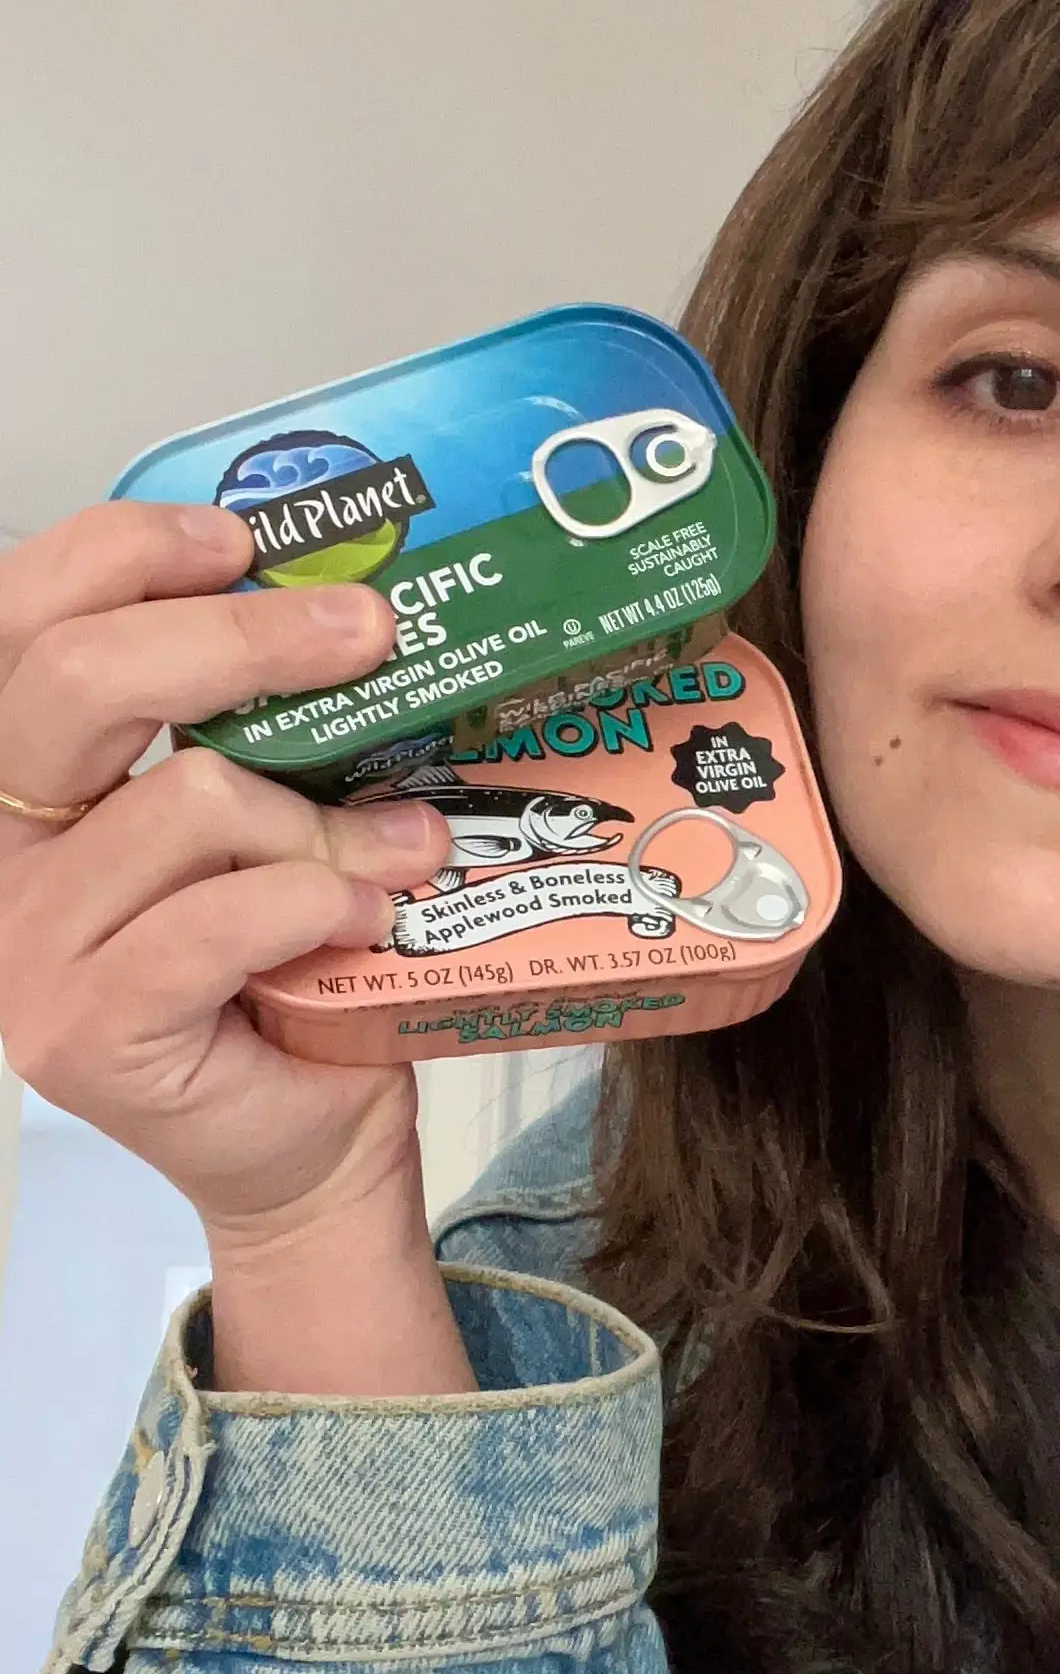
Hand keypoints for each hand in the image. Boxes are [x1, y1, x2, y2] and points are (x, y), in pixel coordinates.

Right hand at [0, 502, 472, 1390]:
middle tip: (367, 629)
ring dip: (328, 823)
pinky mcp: (82, 1030)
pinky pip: (216, 921)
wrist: (314, 1133)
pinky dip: (315, 906)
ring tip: (405, 856)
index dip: (117, 553)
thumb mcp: (288, 815)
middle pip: (73, 681)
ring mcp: (28, 946)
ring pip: (184, 804)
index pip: (20, 620)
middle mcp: (6, 852)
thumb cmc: (303, 965)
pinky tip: (363, 925)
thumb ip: (282, 729)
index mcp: (41, 782)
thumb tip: (365, 611)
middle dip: (237, 639)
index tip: (243, 539)